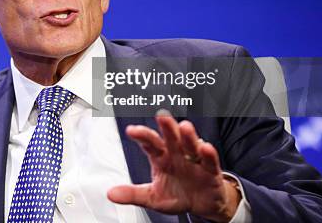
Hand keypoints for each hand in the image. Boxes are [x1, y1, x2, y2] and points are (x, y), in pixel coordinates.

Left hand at [107, 113, 240, 221]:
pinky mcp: (210, 171)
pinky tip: (205, 147)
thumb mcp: (152, 197)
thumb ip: (133, 194)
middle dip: (166, 127)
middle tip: (161, 116)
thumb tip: (110, 194)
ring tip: (185, 127)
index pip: (150, 143)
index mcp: (161, 157)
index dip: (141, 136)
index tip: (131, 130)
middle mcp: (177, 154)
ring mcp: (194, 160)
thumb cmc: (177, 194)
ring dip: (188, 136)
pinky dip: (208, 154)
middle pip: (170, 138)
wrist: (201, 205)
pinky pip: (209, 161)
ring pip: (190, 144)